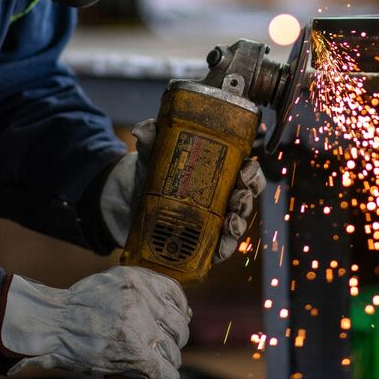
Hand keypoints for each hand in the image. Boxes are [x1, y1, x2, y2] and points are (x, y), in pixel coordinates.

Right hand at [0, 266, 189, 378]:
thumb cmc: (78, 305)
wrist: (52, 322)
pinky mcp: (135, 353)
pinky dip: (164, 376)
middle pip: (178, 326)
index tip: (176, 320)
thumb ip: (146, 291)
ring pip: (173, 350)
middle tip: (160, 346)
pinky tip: (157, 375)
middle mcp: (143, 300)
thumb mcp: (114, 284)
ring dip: (167, 359)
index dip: (180, 312)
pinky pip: (164, 371)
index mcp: (139, 280)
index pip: (178, 296)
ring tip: (153, 362)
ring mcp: (140, 327)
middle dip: (173, 339)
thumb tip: (185, 311)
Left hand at [100, 119, 266, 260]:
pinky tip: (221, 248)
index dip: (251, 172)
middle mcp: (220, 197)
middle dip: (247, 198)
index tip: (245, 170)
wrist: (127, 200)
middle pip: (246, 198)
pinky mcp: (200, 242)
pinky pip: (219, 248)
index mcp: (218, 173)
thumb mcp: (152, 153)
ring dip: (239, 224)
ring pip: (237, 224)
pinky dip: (224, 249)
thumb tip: (141, 129)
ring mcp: (212, 221)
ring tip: (231, 222)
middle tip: (240, 195)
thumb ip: (150, 139)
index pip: (246, 171)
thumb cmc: (149, 171)